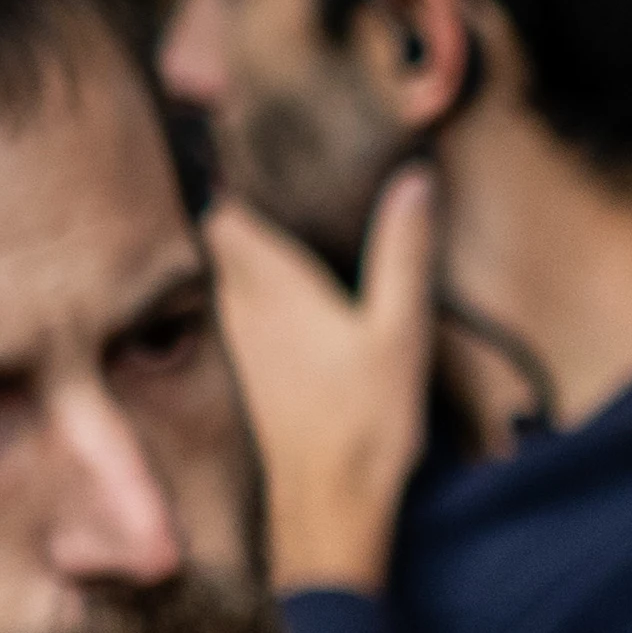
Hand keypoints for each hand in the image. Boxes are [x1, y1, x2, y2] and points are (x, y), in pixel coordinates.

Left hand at [208, 167, 434, 594]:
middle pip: (218, 231)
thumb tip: (413, 181)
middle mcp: (240, 303)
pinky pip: (240, 303)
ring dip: (242, 241)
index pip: (221, 205)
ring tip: (269, 207)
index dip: (220, 165)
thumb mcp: (399, 331)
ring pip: (226, 268)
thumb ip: (403, 253)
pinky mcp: (251, 367)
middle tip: (254, 155)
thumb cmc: (363, 422)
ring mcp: (240, 338)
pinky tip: (287, 284)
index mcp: (269, 282)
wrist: (327, 509)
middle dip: (233, 196)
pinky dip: (254, 282)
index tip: (227, 124)